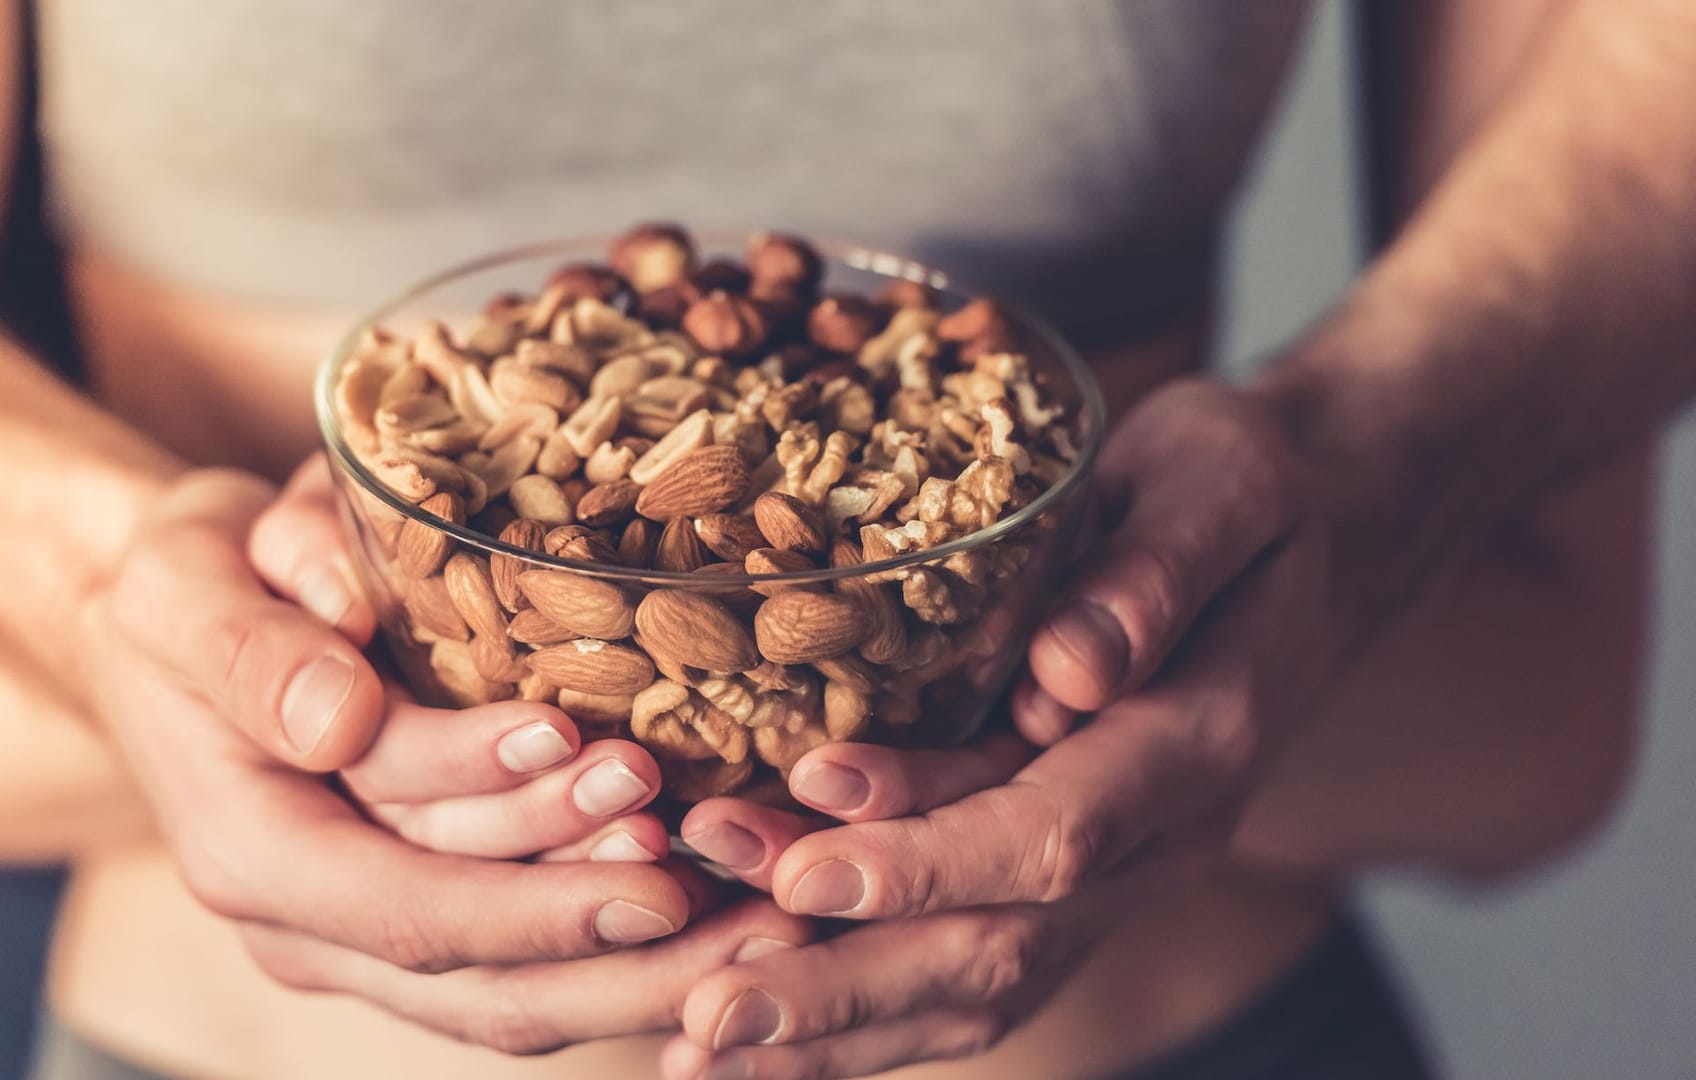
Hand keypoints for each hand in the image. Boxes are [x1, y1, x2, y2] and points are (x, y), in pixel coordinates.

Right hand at [79, 457, 814, 1050]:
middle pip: (477, 973)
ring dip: (635, 961)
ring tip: (749, 906)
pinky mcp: (414, 910)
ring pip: (513, 994)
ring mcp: (361, 931)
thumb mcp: (187, 584)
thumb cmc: (187, 587)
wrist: (180, 617)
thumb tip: (340, 719)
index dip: (525, 884)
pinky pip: (522, 965)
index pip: (401, 901)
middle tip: (727, 869)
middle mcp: (303, 920)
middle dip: (611, 928)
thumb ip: (254, 650)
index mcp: (247, 848)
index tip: (636, 819)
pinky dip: (619, 954)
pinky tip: (717, 918)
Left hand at [664, 378, 1368, 1077]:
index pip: (1055, 831)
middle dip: (845, 979)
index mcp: (1196, 741)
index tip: (802, 865)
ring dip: (841, 1019)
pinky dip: (872, 1015)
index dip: (929, 858)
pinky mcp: (1078, 879)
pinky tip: (770, 1036)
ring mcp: (1125, 874)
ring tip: (704, 1045)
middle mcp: (1164, 837)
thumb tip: (1069, 669)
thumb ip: (1154, 570)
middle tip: (705, 1007)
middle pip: (1001, 944)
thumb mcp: (1219, 481)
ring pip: (983, 985)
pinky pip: (979, 973)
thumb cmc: (1250, 491)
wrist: (1325, 534)